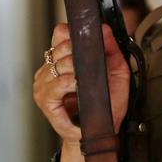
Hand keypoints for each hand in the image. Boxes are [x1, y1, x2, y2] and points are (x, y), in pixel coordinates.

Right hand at [33, 23, 130, 143]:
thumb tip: (104, 29)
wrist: (101, 131)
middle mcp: (50, 70)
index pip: (60, 34)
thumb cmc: (106, 104)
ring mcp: (44, 84)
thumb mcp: (117, 72)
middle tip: (92, 63)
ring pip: (59, 63)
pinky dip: (68, 82)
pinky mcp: (45, 100)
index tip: (88, 40)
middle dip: (79, 51)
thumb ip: (112, 49)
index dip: (73, 34)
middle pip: (61, 46)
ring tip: (85, 77)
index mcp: (63, 60)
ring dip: (76, 67)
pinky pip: (56, 83)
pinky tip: (76, 85)